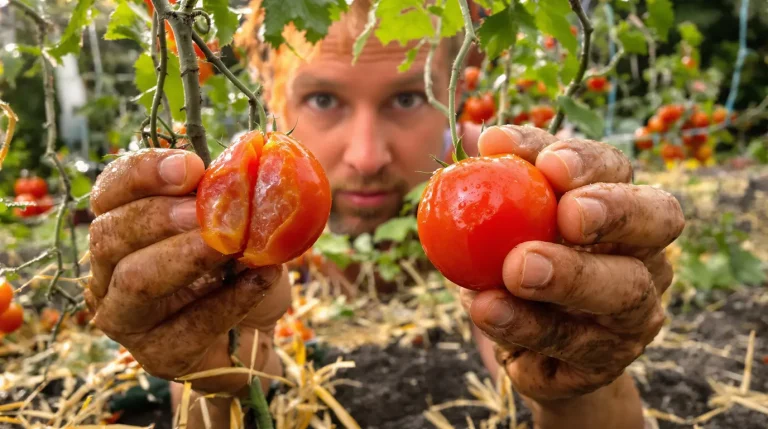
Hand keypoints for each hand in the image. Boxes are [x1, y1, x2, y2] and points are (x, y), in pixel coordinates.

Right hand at [86, 149, 290, 393]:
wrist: (256, 327)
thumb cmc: (237, 264)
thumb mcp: (235, 221)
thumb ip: (228, 196)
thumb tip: (240, 169)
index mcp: (119, 223)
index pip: (110, 189)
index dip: (144, 173)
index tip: (191, 166)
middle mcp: (107, 269)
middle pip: (110, 234)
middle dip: (160, 216)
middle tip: (204, 209)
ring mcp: (125, 316)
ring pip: (135, 280)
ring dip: (186, 256)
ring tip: (231, 243)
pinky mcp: (158, 354)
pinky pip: (186, 325)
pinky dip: (230, 299)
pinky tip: (262, 279)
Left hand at [461, 125, 684, 401]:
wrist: (520, 343)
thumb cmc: (507, 263)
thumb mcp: (496, 223)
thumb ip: (493, 183)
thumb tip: (476, 135)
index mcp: (617, 201)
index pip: (614, 167)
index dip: (584, 159)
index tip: (543, 161)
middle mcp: (643, 250)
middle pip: (658, 218)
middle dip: (614, 210)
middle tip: (568, 214)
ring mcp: (637, 309)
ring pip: (625, 290)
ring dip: (570, 277)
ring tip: (516, 270)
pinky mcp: (611, 358)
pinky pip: (577, 344)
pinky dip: (528, 325)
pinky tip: (488, 310)